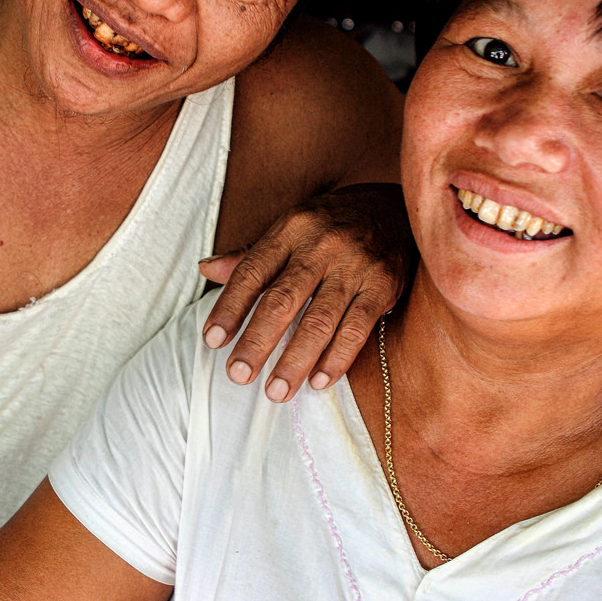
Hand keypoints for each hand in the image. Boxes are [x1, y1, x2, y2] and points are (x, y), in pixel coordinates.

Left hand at [199, 182, 412, 401]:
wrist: (394, 209)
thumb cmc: (331, 225)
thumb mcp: (291, 228)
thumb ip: (250, 254)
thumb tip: (207, 269)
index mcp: (291, 229)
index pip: (252, 272)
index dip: (230, 307)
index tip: (212, 340)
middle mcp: (321, 246)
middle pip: (283, 300)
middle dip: (258, 341)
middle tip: (238, 375)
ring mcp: (354, 266)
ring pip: (319, 321)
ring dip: (296, 360)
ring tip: (276, 391)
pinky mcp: (382, 286)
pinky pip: (356, 329)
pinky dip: (337, 359)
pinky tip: (318, 382)